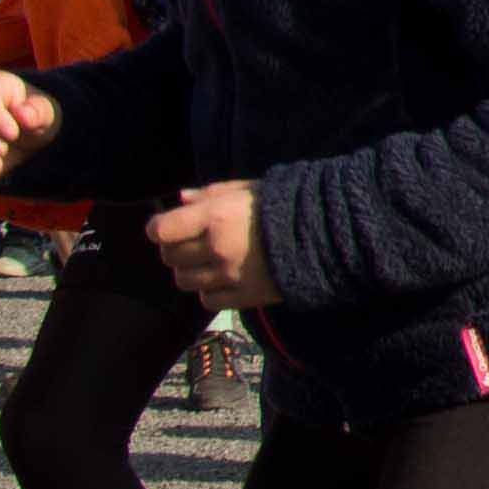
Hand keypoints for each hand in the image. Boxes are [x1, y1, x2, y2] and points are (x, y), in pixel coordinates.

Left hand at [148, 181, 280, 308]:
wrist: (328, 235)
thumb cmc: (287, 205)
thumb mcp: (251, 189)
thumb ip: (212, 193)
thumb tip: (180, 199)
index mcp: (216, 217)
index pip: (162, 229)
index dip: (160, 227)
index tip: (169, 226)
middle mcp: (216, 248)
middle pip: (170, 257)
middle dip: (176, 248)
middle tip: (193, 242)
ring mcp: (228, 275)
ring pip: (184, 280)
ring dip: (191, 270)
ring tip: (210, 261)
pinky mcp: (242, 297)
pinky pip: (207, 300)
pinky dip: (210, 290)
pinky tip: (225, 278)